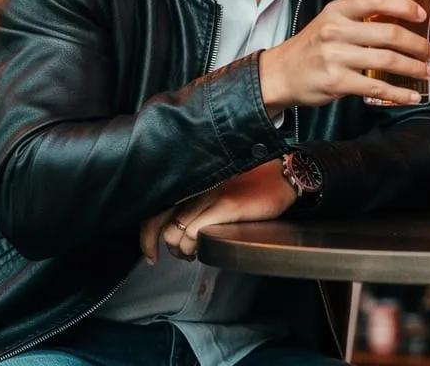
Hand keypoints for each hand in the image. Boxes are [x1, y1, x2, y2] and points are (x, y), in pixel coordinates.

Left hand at [140, 160, 295, 262]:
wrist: (282, 176)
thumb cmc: (253, 184)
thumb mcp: (216, 189)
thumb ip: (195, 202)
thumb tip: (177, 228)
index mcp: (191, 182)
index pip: (154, 212)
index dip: (147, 238)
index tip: (151, 254)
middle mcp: (196, 186)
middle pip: (162, 227)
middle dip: (169, 249)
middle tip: (183, 255)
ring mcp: (210, 195)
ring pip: (177, 233)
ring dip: (183, 251)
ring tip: (195, 253)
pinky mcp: (227, 205)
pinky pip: (197, 233)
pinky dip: (195, 246)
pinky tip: (205, 248)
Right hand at [259, 0, 429, 108]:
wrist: (279, 74)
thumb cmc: (311, 47)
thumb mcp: (329, 22)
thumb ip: (359, 19)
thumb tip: (401, 22)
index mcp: (337, 11)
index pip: (376, 0)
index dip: (404, 6)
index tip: (422, 16)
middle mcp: (336, 31)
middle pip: (389, 33)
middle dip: (417, 44)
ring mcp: (336, 57)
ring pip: (388, 60)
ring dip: (414, 67)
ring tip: (426, 72)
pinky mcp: (337, 82)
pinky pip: (377, 87)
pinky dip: (400, 93)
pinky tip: (413, 96)